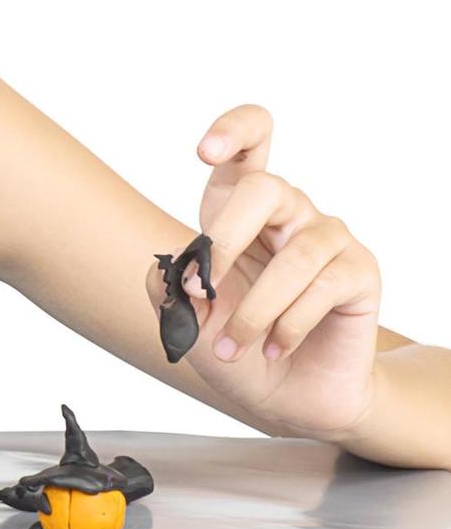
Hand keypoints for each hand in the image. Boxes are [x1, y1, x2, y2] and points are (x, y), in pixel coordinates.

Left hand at [167, 106, 380, 436]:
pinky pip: (321, 289)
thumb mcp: (187, 318)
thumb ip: (169, 287)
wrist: (285, 396)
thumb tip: (170, 269)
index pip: (251, 142)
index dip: (234, 132)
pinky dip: (286, 327)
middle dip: (227, 239)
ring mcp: (327, 238)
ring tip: (232, 348)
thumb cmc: (234, 345)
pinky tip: (273, 348)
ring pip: (293, 257)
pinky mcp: (359, 271)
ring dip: (253, 310)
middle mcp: (288, 212)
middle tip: (202, 290)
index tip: (205, 152)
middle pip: (266, 188)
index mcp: (239, 208)